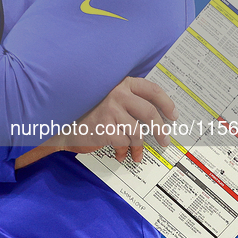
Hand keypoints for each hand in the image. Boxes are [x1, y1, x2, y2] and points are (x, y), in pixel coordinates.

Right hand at [14, 77, 176, 168]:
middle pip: (149, 113)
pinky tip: (121, 154)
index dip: (166, 104)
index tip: (174, 115)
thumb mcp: (108, 98)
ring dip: (140, 146)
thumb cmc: (88, 110)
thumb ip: (127, 100)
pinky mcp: (105, 128)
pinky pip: (124, 142)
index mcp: (121, 83)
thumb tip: (154, 117)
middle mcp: (118, 94)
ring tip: (138, 154)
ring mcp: (111, 110)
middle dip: (161, 130)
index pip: (152, 90)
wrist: (63, 121)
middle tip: (165, 140)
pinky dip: (124, 151)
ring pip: (137, 132)